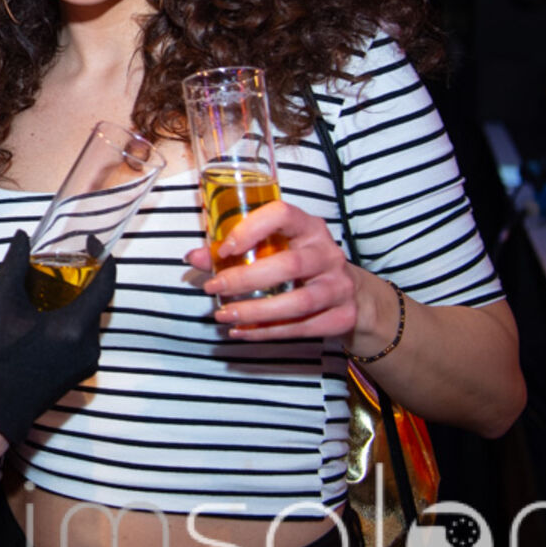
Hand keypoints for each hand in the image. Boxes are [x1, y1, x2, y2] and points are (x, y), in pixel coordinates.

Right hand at [0, 230, 118, 445]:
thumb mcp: (0, 307)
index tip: (92, 242)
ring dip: (78, 300)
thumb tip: (22, 236)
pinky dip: (74, 320)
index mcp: (75, 327)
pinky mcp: (83, 371)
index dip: (103, 258)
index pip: (106, 283)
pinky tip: (49, 317)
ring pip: (91, 318)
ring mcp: (89, 361)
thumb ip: (13, 267)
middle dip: (85, 278)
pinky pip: (85, 335)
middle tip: (64, 263)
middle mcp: (90, 344)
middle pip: (99, 300)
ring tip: (53, 288)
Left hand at [184, 200, 359, 339]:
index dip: (250, 229)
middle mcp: (327, 253)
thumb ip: (232, 250)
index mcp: (308, 227)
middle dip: (245, 279)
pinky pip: (303, 327)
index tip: (224, 249)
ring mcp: (339, 285)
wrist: (352, 296)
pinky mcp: (342, 316)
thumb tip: (193, 257)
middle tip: (213, 287)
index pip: (282, 214)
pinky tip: (243, 332)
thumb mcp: (274, 249)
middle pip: (289, 265)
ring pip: (298, 302)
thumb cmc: (301, 265)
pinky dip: (268, 332)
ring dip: (255, 311)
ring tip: (224, 315)